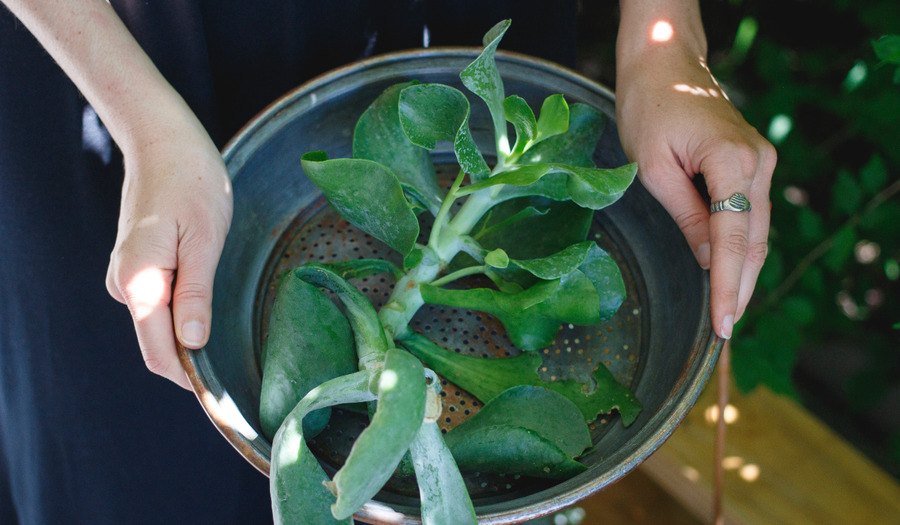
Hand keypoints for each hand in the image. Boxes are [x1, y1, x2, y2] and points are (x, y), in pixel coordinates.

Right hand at [106, 120, 231, 388]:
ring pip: (160, 326)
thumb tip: (192, 344)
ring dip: (190, 337)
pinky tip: (210, 313)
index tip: (224, 398)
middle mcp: (126, 285)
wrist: (163, 140)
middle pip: (158, 344)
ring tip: (231, 338)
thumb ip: (196, 293)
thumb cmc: (191, 181)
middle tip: (240, 371)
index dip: (190, 379)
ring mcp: (129, 278)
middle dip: (193, 360)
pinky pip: (160, 308)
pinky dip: (184, 317)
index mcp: (139, 280)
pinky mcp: (138, 269)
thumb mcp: (204, 238)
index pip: (158, 351)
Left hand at [616, 44, 774, 339]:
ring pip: (756, 231)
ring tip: (726, 314)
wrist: (665, 65)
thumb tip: (707, 261)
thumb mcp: (653, 168)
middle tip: (724, 331)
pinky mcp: (753, 164)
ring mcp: (761, 162)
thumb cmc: (649, 108)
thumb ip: (685, 215)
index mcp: (732, 161)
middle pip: (754, 240)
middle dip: (739, 287)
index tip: (723, 324)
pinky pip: (749, 215)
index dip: (727, 285)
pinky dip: (740, 247)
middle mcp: (759, 163)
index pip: (734, 237)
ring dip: (742, 272)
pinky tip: (727, 275)